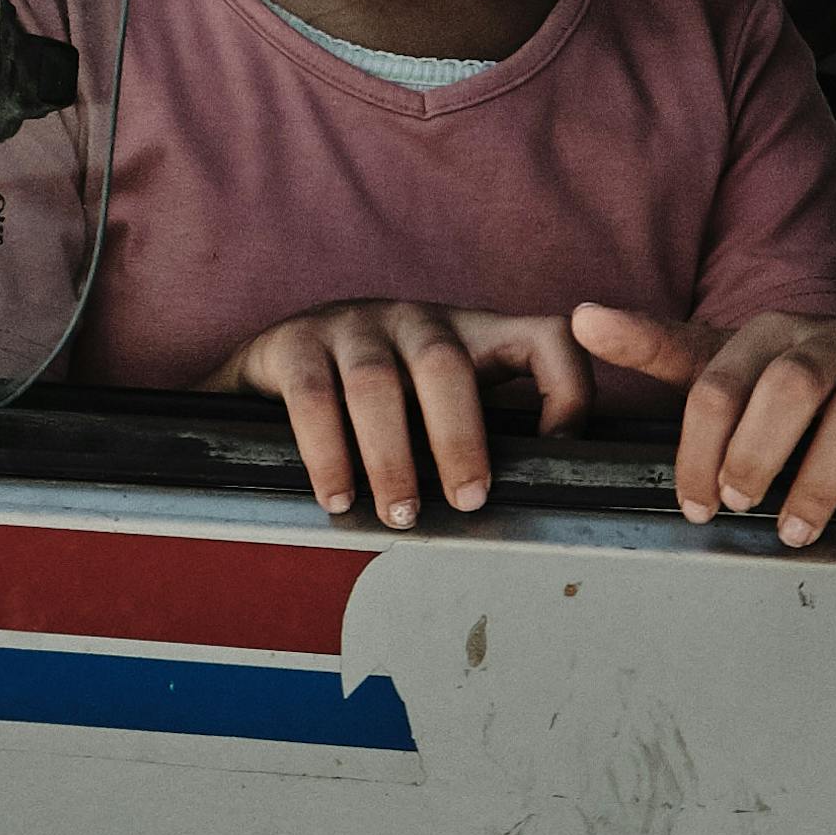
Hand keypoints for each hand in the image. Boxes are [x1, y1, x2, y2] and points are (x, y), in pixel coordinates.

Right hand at [206, 302, 593, 525]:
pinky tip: (338, 497)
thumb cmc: (374, 402)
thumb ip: (479, 434)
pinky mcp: (294, 341)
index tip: (560, 447)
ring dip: (391, 457)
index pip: (542, 337)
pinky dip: (327, 454)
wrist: (269, 364)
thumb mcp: (437, 406)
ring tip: (400, 514)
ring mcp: (353, 325)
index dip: (566, 387)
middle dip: (460, 439)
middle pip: (446, 365)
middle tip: (468, 501)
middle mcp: (416, 320)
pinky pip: (313, 397)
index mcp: (470, 335)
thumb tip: (531, 502)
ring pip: (377, 384)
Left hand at [571, 307, 835, 545]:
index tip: (696, 506)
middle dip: (759, 453)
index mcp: (765, 332)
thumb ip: (655, 349)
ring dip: (822, 474)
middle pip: (788, 386)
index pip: (718, 384)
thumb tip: (581, 319)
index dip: (701, 450)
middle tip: (742, 506)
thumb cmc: (794, 390)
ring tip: (798, 526)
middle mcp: (824, 336)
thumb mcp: (723, 368)